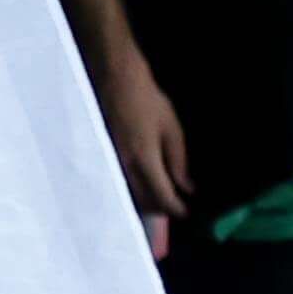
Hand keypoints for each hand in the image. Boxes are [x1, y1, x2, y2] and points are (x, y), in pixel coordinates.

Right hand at [97, 47, 190, 218]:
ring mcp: (112, 162)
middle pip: (143, 201)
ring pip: (130, 194)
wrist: (116, 81)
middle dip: (160, 210)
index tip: (186, 212)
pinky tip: (144, 186)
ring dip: (146, 202)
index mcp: (145, 158)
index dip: (175, 208)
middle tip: (175, 207)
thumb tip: (187, 187)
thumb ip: (178, 161)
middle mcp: (126, 166)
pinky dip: (135, 190)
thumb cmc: (148, 101)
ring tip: (161, 199)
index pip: (161, 195)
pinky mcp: (105, 157)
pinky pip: (121, 182)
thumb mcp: (171, 129)